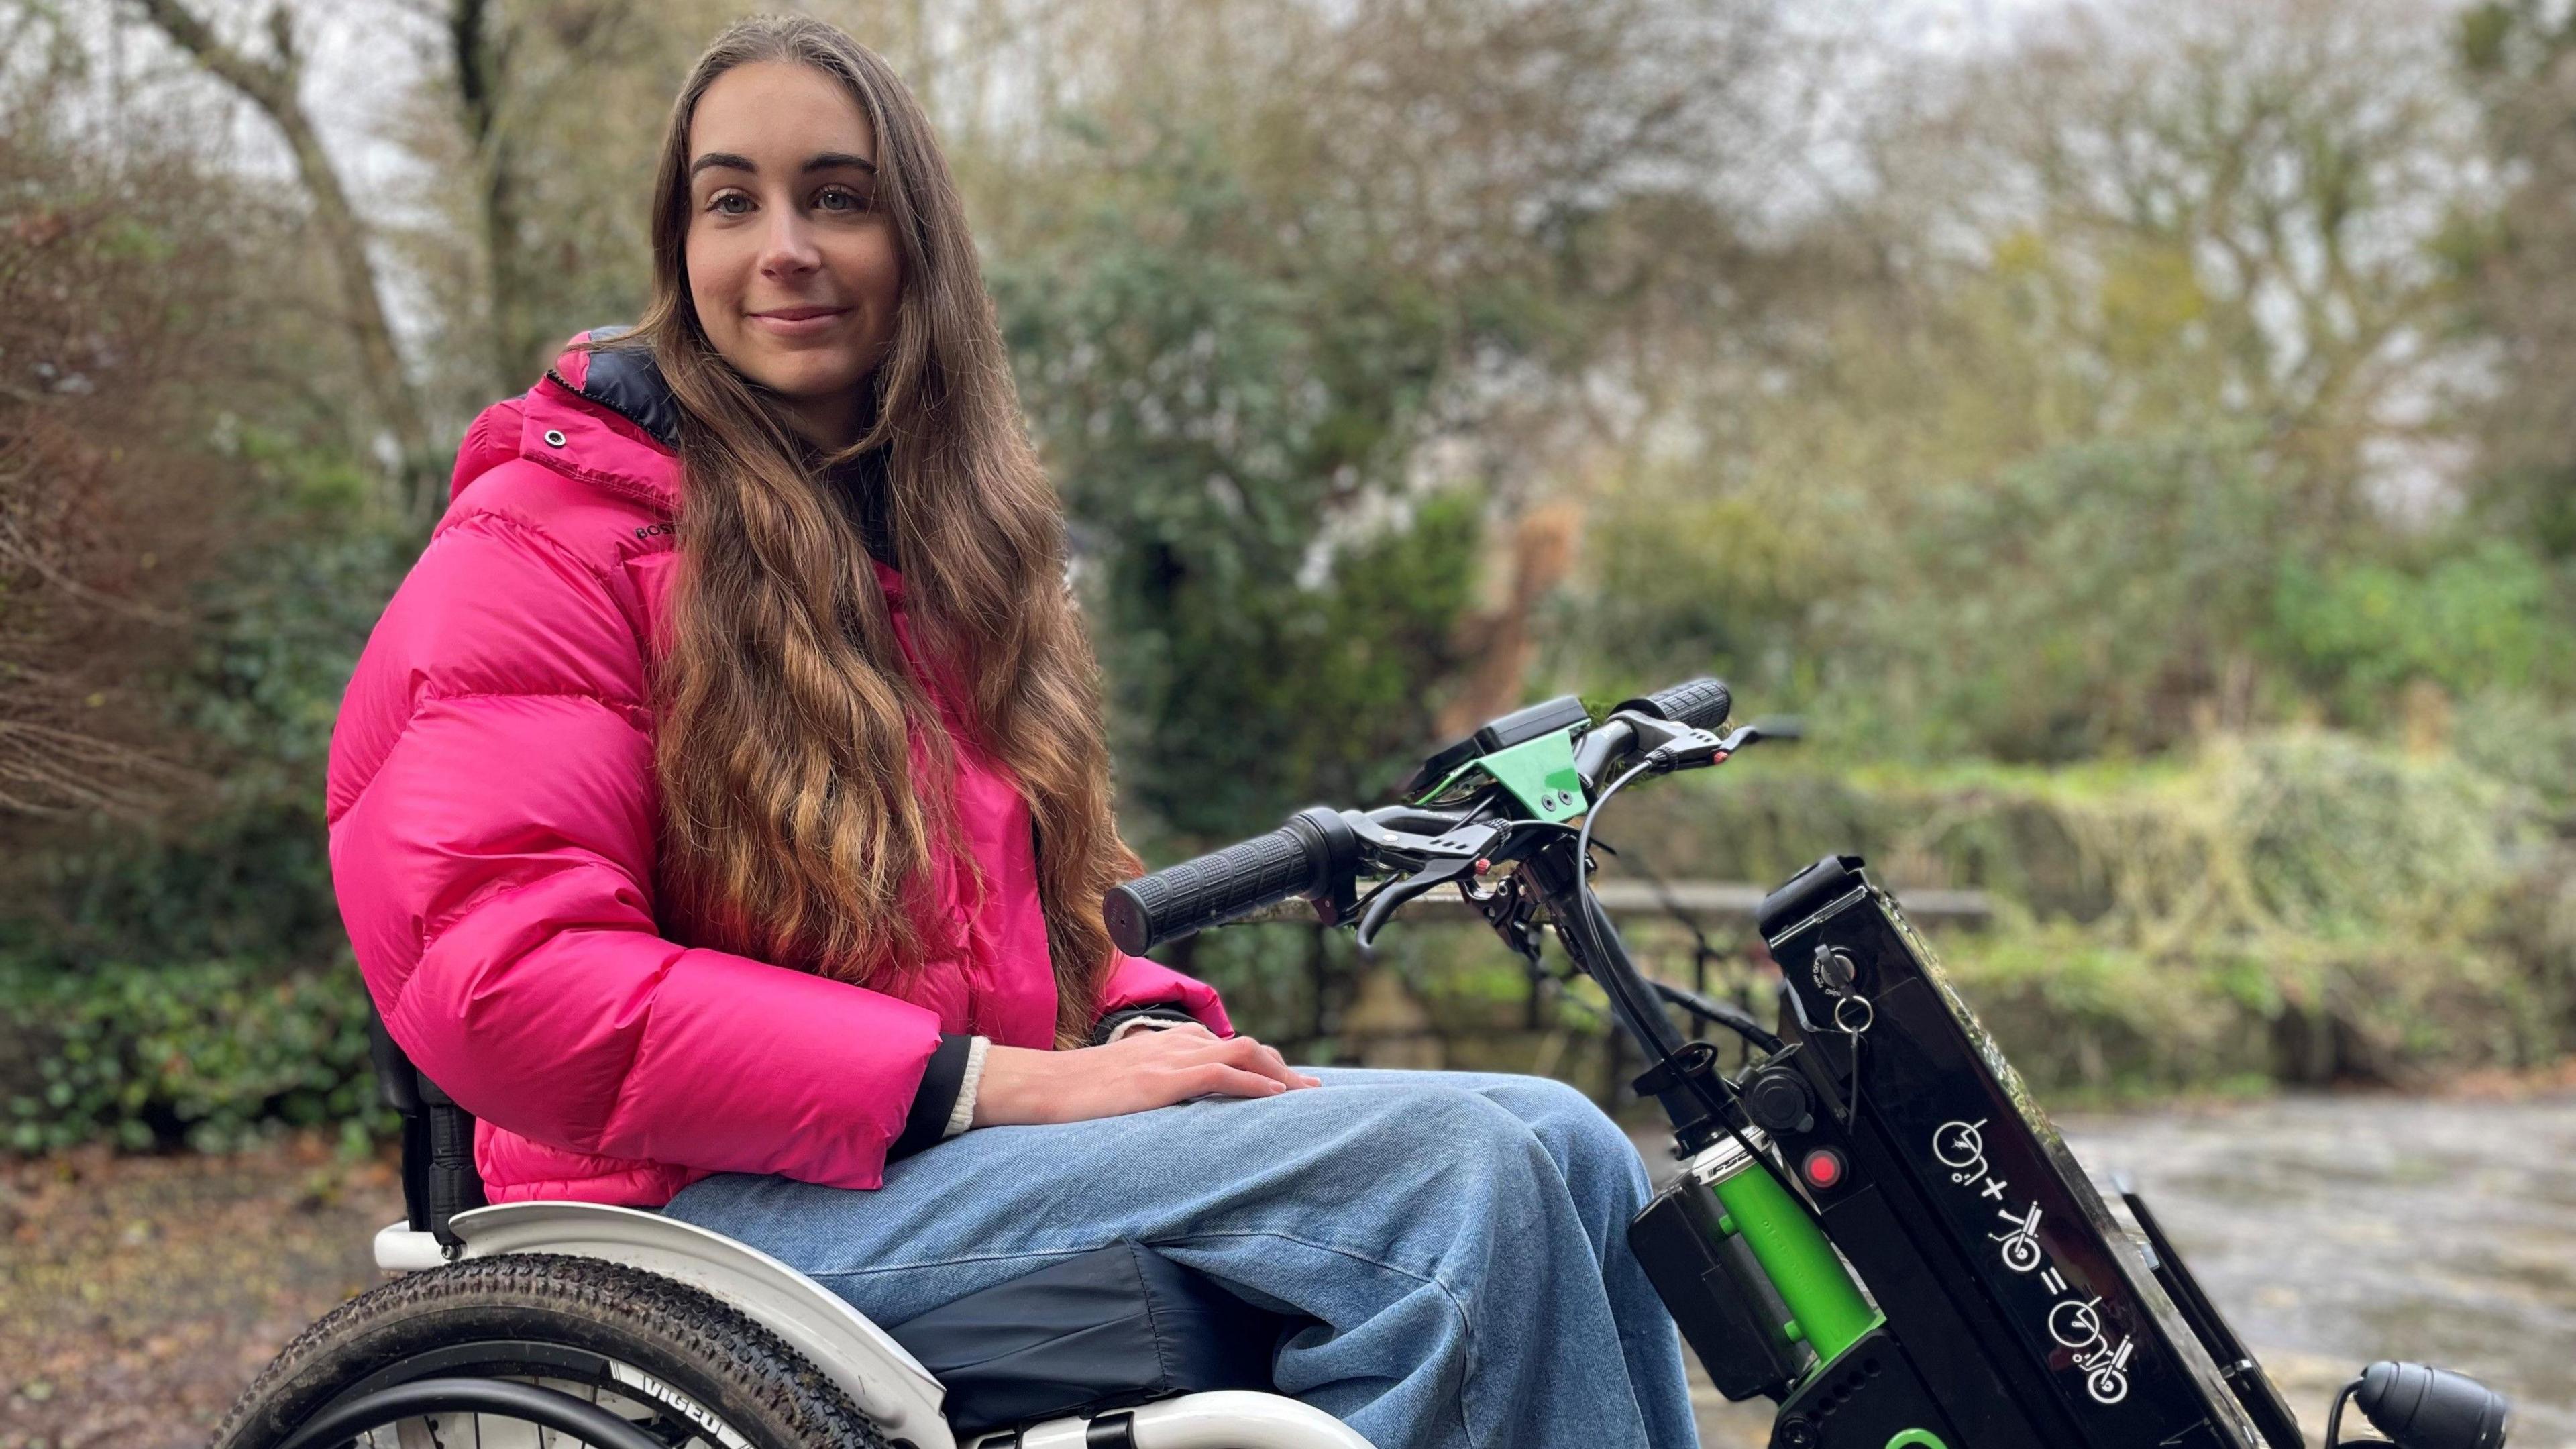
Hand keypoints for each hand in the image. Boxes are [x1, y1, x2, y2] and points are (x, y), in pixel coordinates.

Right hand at [971, 1024, 1320, 1127]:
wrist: (1038, 1088)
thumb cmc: (1072, 1092)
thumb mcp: (1120, 1084)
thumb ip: (1150, 1086)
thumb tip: (1168, 1110)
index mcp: (1164, 1043)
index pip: (1225, 1045)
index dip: (1260, 1063)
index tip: (1285, 1084)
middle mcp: (1174, 1044)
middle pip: (1245, 1045)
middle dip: (1282, 1068)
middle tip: (1310, 1093)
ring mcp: (1169, 1059)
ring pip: (1243, 1053)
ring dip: (1280, 1075)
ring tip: (1305, 1098)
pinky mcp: (1162, 1079)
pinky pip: (1222, 1074)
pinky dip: (1255, 1084)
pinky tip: (1276, 1101)